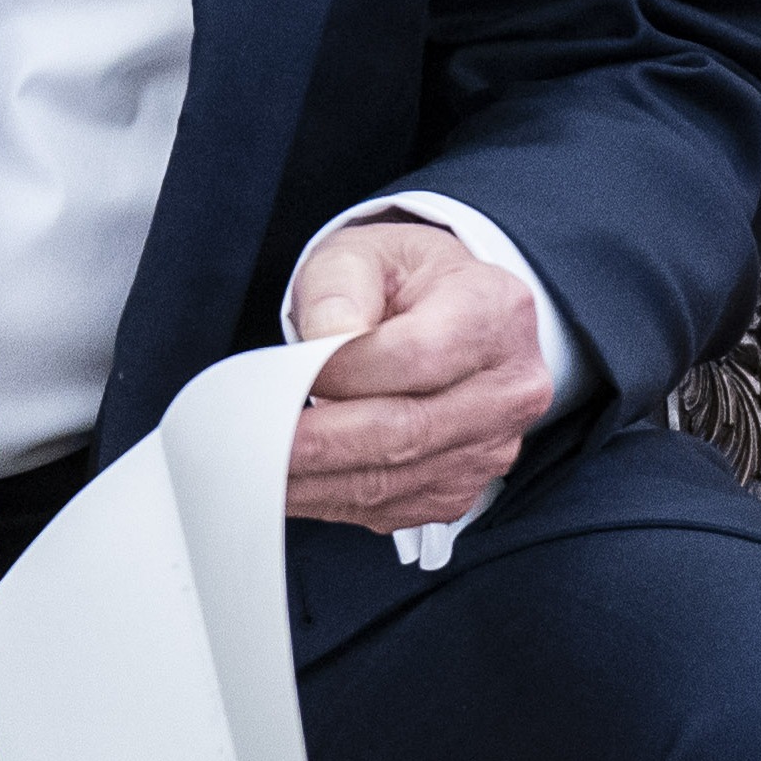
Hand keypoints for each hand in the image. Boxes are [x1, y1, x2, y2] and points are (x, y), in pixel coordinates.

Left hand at [281, 219, 551, 532]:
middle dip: (319, 441)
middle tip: (250, 443)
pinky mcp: (462, 487)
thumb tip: (326, 339)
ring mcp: (491, 446)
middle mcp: (509, 387)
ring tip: (253, 468)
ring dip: (316, 481)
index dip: (343, 372)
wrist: (444, 313)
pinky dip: (332, 500)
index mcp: (494, 311)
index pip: (415, 356)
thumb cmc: (400, 282)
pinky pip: (392, 507)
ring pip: (395, 478)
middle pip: (406, 429)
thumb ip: (339, 286)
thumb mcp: (363, 254)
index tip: (284, 377)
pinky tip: (288, 485)